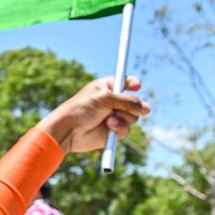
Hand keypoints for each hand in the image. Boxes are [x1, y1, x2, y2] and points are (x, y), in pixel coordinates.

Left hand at [36, 76, 150, 152]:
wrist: (68, 130)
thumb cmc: (81, 109)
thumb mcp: (105, 98)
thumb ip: (127, 101)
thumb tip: (146, 109)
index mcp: (106, 87)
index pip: (125, 82)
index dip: (133, 83)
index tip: (138, 86)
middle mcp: (111, 101)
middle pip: (135, 102)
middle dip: (132, 106)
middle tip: (126, 108)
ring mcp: (113, 116)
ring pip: (133, 117)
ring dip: (124, 118)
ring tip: (109, 120)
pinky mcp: (113, 131)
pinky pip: (126, 129)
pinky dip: (120, 128)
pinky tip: (109, 127)